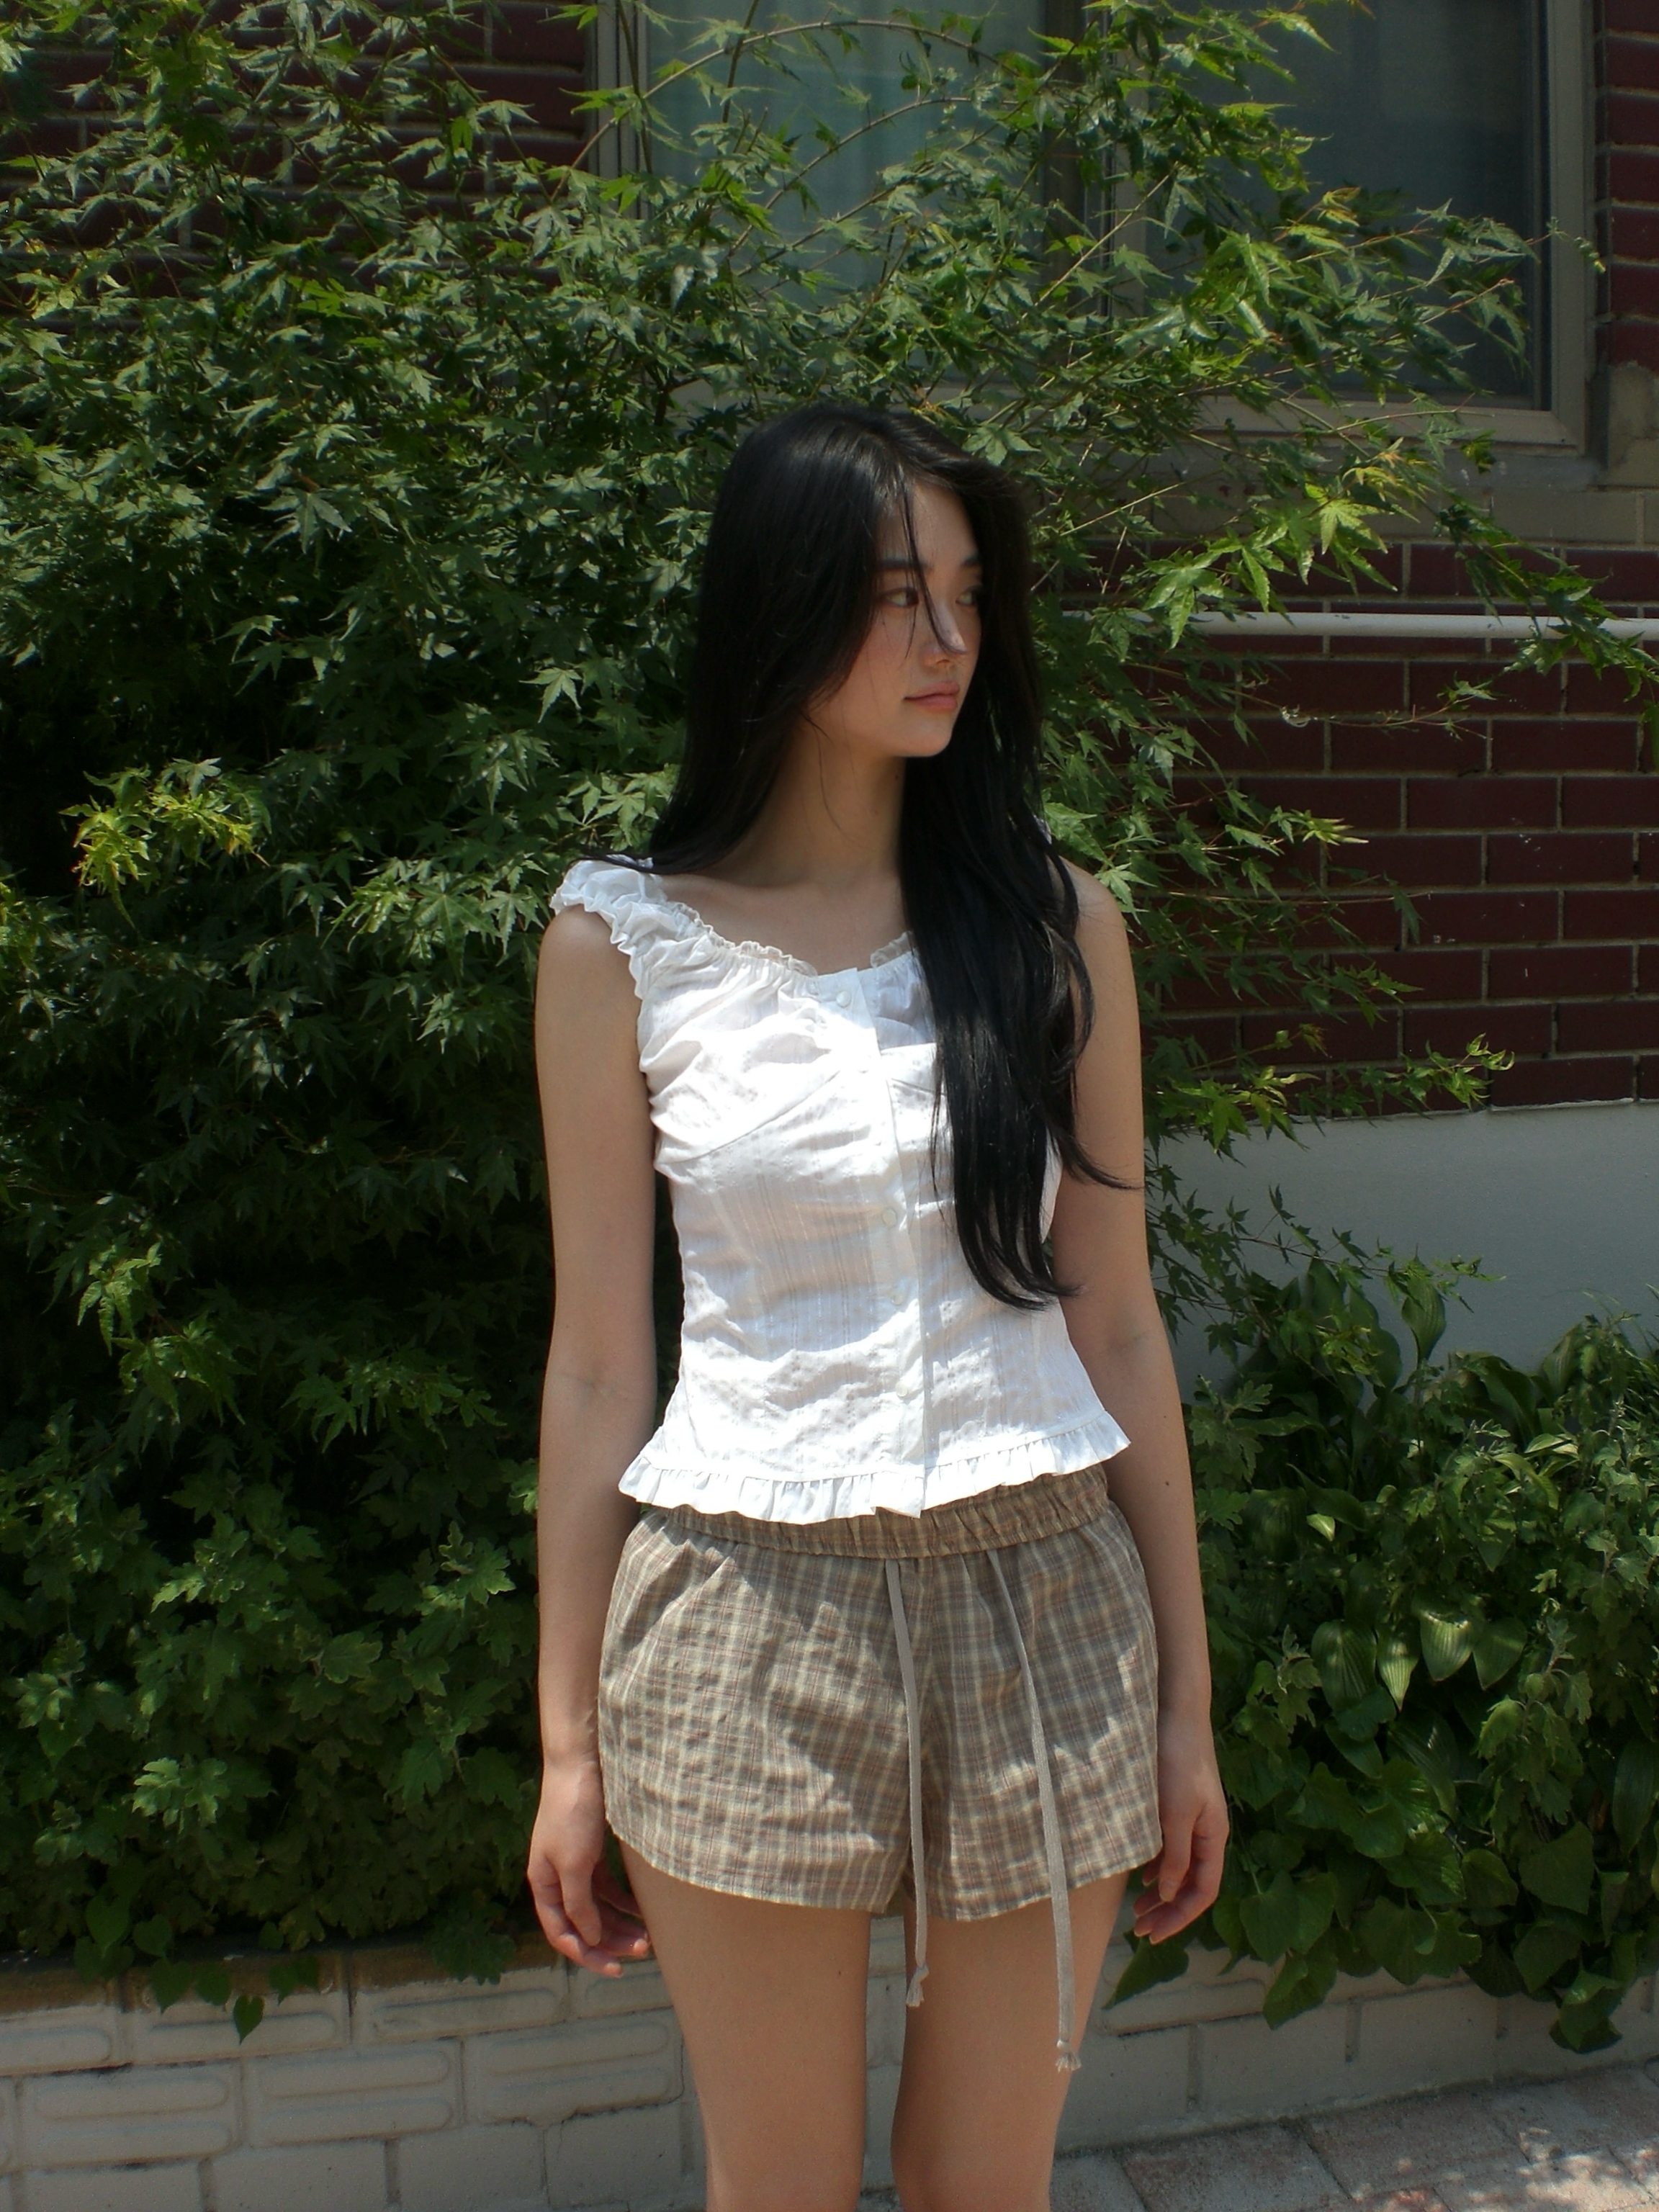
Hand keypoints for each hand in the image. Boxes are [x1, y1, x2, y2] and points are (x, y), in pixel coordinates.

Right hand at [526, 1756, 650, 1976]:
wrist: (582, 1765)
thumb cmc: (573, 1815)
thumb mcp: (574, 1865)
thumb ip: (579, 1905)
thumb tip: (589, 1939)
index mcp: (544, 1885)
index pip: (562, 1934)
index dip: (587, 1956)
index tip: (617, 1968)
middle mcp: (557, 1879)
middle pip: (583, 1924)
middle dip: (612, 1941)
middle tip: (644, 1950)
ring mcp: (575, 1865)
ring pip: (598, 1908)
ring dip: (620, 1924)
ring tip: (649, 1936)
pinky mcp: (592, 1851)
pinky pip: (608, 1887)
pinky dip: (624, 1901)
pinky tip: (643, 1909)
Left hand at [1132, 1704, 1227, 1946]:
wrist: (1175, 1714)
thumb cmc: (1176, 1762)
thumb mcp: (1175, 1813)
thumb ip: (1175, 1855)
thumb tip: (1168, 1894)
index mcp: (1214, 1837)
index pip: (1203, 1892)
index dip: (1179, 1917)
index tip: (1152, 1934)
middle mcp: (1207, 1832)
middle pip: (1192, 1884)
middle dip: (1168, 1910)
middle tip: (1139, 1930)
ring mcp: (1194, 1819)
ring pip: (1180, 1868)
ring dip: (1161, 1891)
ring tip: (1137, 1910)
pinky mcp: (1177, 1805)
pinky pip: (1171, 1848)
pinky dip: (1157, 1866)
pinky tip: (1141, 1873)